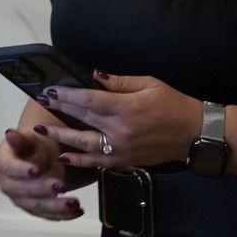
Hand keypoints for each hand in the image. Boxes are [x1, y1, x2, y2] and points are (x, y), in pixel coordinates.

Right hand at [0, 126, 85, 219]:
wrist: (36, 159)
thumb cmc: (31, 147)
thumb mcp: (28, 139)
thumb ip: (20, 139)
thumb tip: (9, 134)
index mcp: (3, 164)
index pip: (9, 168)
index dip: (22, 170)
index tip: (36, 170)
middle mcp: (8, 185)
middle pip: (22, 191)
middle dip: (42, 190)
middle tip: (61, 185)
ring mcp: (20, 200)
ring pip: (36, 206)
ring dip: (56, 206)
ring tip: (75, 202)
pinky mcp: (33, 210)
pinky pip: (47, 215)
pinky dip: (63, 215)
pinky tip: (77, 211)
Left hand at [41, 72, 203, 170]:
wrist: (196, 134)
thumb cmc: (174, 105)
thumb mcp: (149, 84)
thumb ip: (119, 81)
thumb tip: (94, 74)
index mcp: (126, 108)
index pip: (88, 100)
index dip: (66, 96)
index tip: (50, 91)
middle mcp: (121, 130)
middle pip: (82, 118)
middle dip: (59, 109)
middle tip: (41, 101)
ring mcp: (122, 149)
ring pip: (84, 143)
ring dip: (61, 136)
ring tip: (42, 130)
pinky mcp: (126, 161)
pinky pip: (97, 162)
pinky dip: (79, 160)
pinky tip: (64, 156)